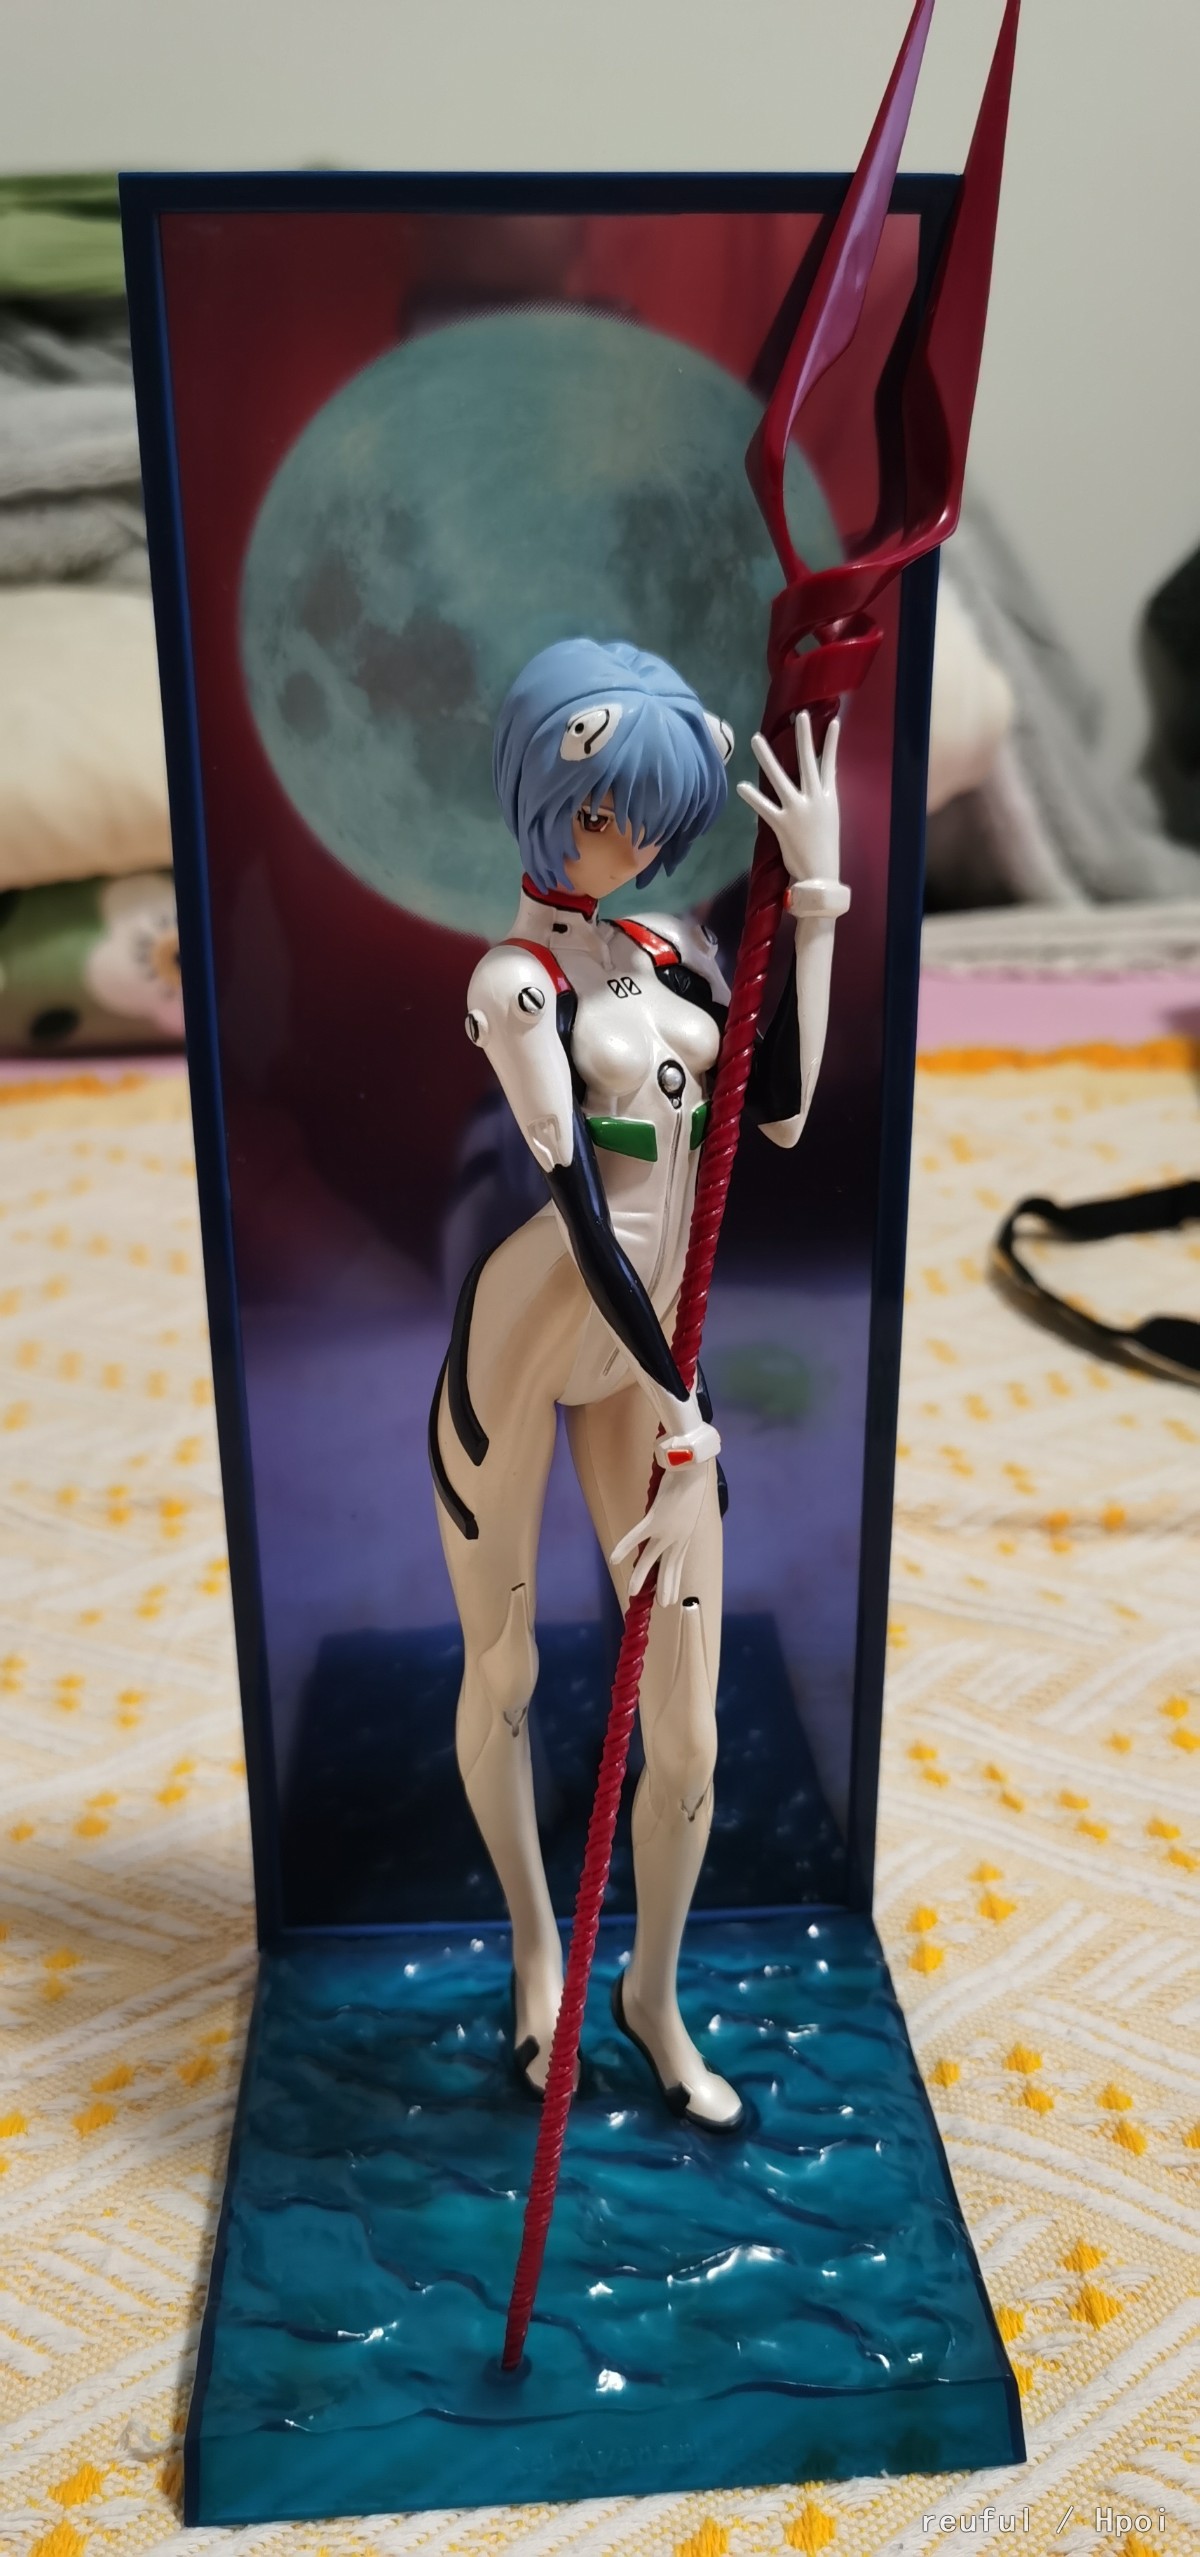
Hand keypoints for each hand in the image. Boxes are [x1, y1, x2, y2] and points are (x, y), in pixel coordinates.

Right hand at [610, 1456, 710, 1608]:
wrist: (694, 1468)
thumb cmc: (692, 1480)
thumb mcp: (690, 1505)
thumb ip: (680, 1516)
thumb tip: (672, 1517)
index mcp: (686, 1534)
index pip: (678, 1562)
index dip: (673, 1579)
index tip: (670, 1596)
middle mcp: (678, 1537)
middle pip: (669, 1566)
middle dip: (665, 1586)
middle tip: (663, 1603)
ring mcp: (666, 1530)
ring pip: (651, 1558)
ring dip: (640, 1576)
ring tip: (631, 1593)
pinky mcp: (655, 1520)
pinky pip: (636, 1537)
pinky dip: (624, 1547)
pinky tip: (613, 1559)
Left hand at [737, 711, 839, 886]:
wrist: (821, 876)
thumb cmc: (825, 848)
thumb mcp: (830, 819)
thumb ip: (823, 799)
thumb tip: (822, 782)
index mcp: (829, 798)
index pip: (831, 764)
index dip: (832, 743)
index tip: (834, 721)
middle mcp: (814, 800)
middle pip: (808, 762)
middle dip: (804, 737)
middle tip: (800, 716)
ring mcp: (797, 811)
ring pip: (780, 778)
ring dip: (766, 758)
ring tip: (756, 739)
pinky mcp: (782, 824)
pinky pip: (764, 807)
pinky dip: (752, 797)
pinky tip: (741, 786)